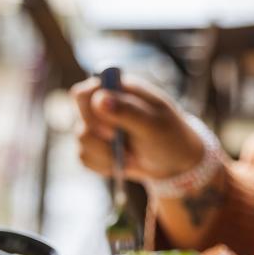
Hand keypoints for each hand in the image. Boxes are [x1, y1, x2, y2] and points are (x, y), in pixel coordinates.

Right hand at [71, 75, 204, 180]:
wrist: (174, 163)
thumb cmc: (169, 137)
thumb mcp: (153, 125)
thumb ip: (127, 111)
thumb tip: (99, 98)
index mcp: (119, 89)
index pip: (85, 92)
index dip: (91, 113)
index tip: (112, 132)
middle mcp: (104, 104)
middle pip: (79, 115)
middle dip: (100, 137)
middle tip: (123, 146)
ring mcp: (97, 125)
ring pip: (81, 138)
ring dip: (105, 154)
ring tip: (130, 157)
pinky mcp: (94, 146)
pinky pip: (84, 157)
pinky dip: (103, 165)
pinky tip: (121, 164)